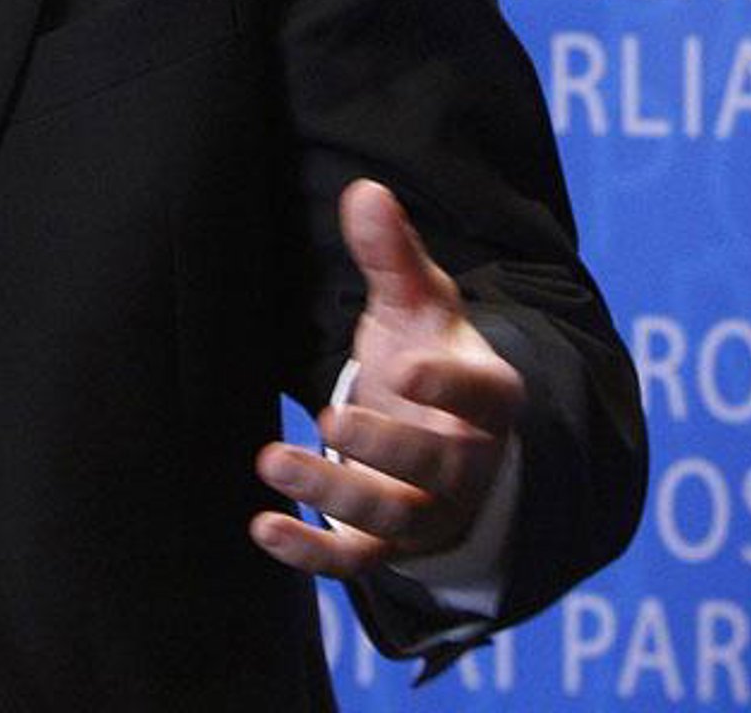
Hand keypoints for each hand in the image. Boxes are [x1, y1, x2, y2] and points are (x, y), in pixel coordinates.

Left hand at [250, 179, 524, 580]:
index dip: (447, 388)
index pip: (481, 398)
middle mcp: (465, 464)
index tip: (406, 370)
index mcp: (486, 399)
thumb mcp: (419, 304)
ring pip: (390, 518)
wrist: (445, 438)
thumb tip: (366, 190)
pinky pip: (352, 559)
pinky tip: (263, 527)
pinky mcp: (385, 544)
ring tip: (274, 459)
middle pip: (434, 468)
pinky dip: (311, 552)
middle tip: (333, 417)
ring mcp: (427, 512)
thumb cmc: (432, 356)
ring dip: (333, 492)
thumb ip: (392, 254)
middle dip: (385, 448)